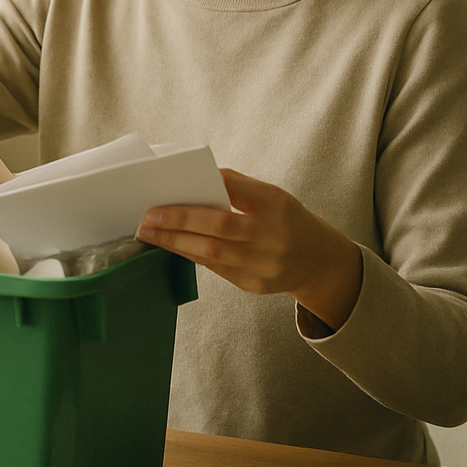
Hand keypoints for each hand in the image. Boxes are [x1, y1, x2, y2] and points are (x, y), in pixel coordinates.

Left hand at [136, 168, 363, 330]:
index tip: (168, 192)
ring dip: (176, 243)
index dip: (203, 192)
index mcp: (278, 205)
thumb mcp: (273, 196)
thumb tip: (195, 180)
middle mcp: (274, 237)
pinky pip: (215, 269)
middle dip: (178, 223)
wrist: (319, 262)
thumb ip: (238, 187)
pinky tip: (171, 247)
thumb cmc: (287, 221)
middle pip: (218, 230)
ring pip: (212, 255)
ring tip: (150, 234)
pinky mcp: (255, 286)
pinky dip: (190, 256)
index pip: (235, 194)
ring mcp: (265, 265)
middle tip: (147, 218)